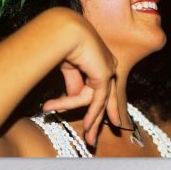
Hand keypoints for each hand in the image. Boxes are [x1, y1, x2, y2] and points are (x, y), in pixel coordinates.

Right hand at [40, 11, 121, 145]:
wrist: (63, 31)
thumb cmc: (61, 42)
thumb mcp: (68, 68)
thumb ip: (74, 84)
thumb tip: (73, 99)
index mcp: (101, 59)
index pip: (102, 88)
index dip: (99, 106)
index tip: (93, 122)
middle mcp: (109, 64)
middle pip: (107, 98)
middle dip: (100, 119)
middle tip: (94, 139)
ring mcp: (109, 69)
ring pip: (99, 102)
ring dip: (90, 120)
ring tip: (87, 138)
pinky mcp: (105, 74)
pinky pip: (98, 100)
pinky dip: (92, 114)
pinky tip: (88, 126)